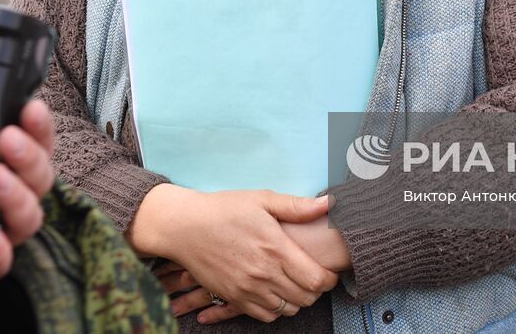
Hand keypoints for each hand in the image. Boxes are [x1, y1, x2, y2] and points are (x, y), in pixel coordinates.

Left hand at [0, 100, 55, 283]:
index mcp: (13, 162)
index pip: (39, 140)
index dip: (40, 125)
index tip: (30, 107)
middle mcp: (17, 195)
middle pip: (40, 176)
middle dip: (28, 155)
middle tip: (7, 138)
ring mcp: (5, 232)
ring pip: (30, 217)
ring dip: (16, 197)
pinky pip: (3, 261)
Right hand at [128, 186, 337, 322]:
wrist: (184, 227)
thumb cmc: (224, 209)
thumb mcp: (262, 199)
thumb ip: (297, 206)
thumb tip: (330, 203)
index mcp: (276, 248)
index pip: (317, 279)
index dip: (330, 279)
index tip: (331, 270)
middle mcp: (264, 274)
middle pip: (306, 298)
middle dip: (317, 290)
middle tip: (315, 276)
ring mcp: (248, 289)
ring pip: (288, 310)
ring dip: (298, 299)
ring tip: (296, 283)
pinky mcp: (233, 297)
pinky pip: (266, 316)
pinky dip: (277, 309)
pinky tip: (276, 292)